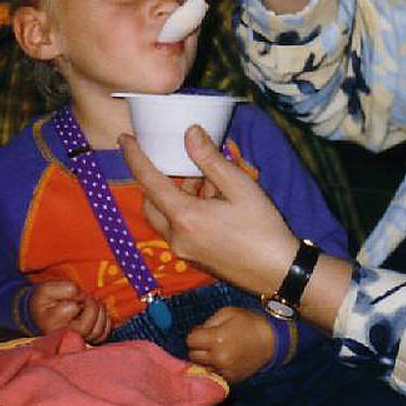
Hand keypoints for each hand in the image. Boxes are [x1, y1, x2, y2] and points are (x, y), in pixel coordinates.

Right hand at [29, 280, 111, 342]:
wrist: (39, 314)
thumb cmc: (44, 301)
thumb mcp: (47, 289)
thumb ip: (66, 288)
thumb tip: (82, 295)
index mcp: (51, 322)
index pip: (71, 308)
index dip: (78, 297)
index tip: (74, 295)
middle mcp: (63, 335)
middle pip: (87, 325)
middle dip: (92, 306)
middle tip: (87, 298)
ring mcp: (75, 339)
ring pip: (97, 331)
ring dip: (100, 313)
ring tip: (92, 304)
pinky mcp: (85, 340)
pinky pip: (102, 336)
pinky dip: (105, 323)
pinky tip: (99, 313)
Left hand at [122, 125, 298, 298]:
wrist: (280, 272)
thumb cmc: (263, 228)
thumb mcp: (240, 186)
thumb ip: (211, 159)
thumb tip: (189, 133)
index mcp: (185, 217)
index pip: (148, 181)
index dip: (135, 157)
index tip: (125, 139)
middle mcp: (177, 237)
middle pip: (152, 202)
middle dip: (161, 180)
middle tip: (184, 165)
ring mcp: (184, 251)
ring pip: (166, 216)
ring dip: (179, 196)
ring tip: (213, 183)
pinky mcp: (194, 259)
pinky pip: (179, 229)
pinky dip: (188, 211)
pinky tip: (217, 203)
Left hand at [186, 307, 273, 381]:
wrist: (272, 340)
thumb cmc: (250, 322)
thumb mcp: (228, 312)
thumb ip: (208, 322)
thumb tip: (196, 333)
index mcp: (217, 338)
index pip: (190, 340)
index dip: (196, 335)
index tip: (204, 333)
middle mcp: (218, 357)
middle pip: (193, 355)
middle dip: (199, 347)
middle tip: (211, 341)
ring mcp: (224, 370)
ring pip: (202, 366)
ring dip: (207, 359)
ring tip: (219, 350)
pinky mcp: (230, 378)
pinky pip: (214, 373)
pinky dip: (216, 367)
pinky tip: (226, 358)